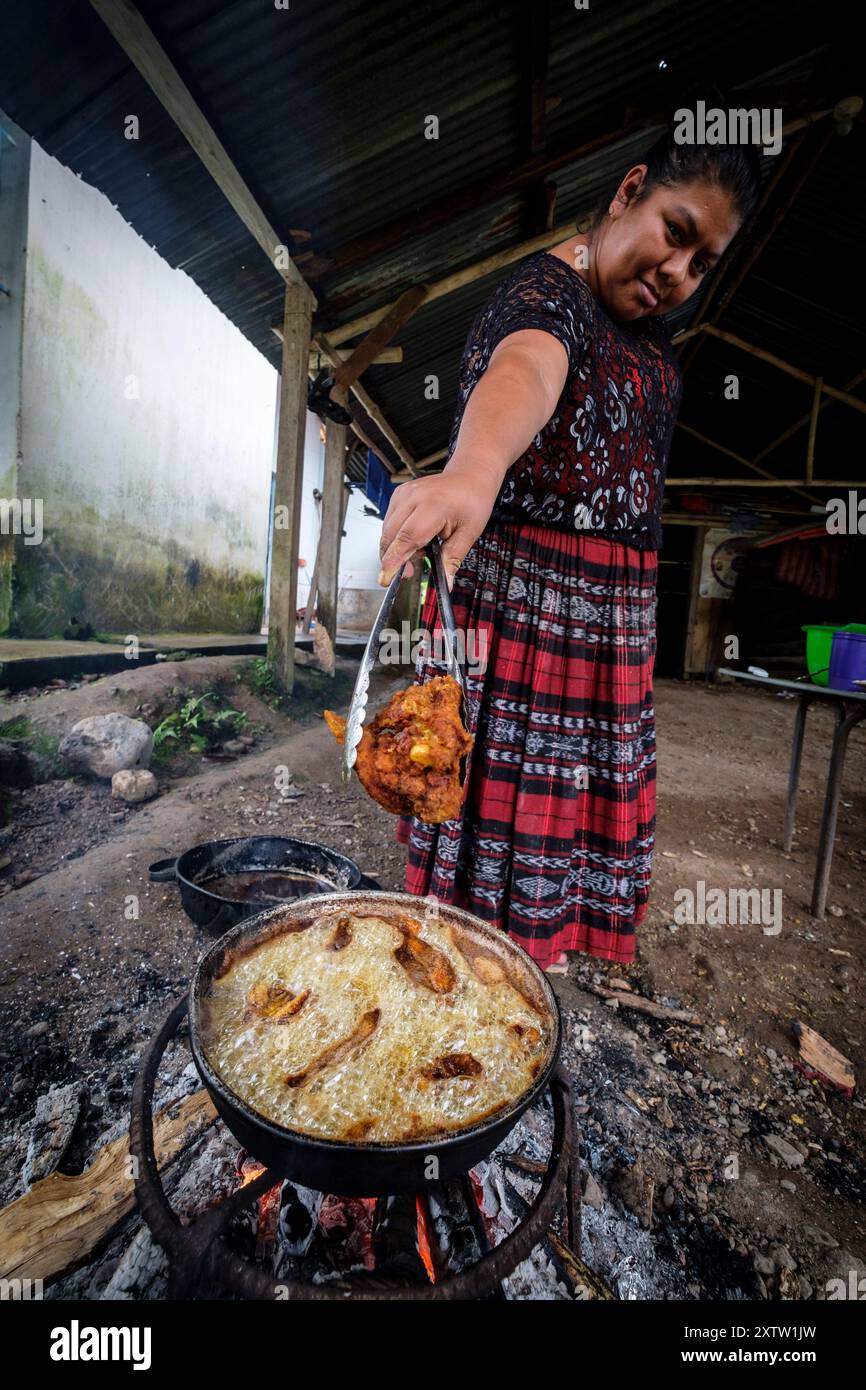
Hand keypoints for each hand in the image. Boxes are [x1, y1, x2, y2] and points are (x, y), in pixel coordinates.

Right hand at [378, 468, 499, 586]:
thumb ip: (452, 559)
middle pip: (391, 536)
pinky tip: (415, 538)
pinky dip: (397, 536)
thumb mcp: (469, 533)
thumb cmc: (472, 500)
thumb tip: (446, 583)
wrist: (470, 475)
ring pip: (387, 530)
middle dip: (394, 559)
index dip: (394, 560)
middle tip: (410, 573)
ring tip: (420, 552)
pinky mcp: (399, 494)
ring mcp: (404, 494)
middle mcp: (413, 497)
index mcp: (433, 506)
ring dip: (396, 548)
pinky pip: (389, 521)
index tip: (386, 578)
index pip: (406, 538)